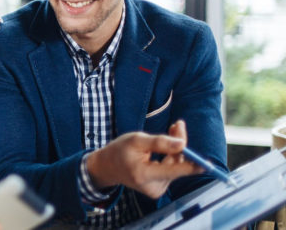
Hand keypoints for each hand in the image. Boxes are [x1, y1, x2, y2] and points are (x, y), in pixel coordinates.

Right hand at [86, 120, 202, 198]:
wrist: (107, 167)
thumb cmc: (119, 151)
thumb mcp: (136, 140)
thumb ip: (160, 142)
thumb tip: (183, 144)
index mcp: (145, 174)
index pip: (175, 171)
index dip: (193, 166)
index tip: (208, 165)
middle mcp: (153, 186)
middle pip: (177, 165)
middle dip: (180, 144)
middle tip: (178, 124)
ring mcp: (157, 190)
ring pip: (176, 166)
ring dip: (177, 149)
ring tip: (172, 130)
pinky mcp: (159, 189)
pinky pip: (172, 170)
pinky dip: (172, 157)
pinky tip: (167, 146)